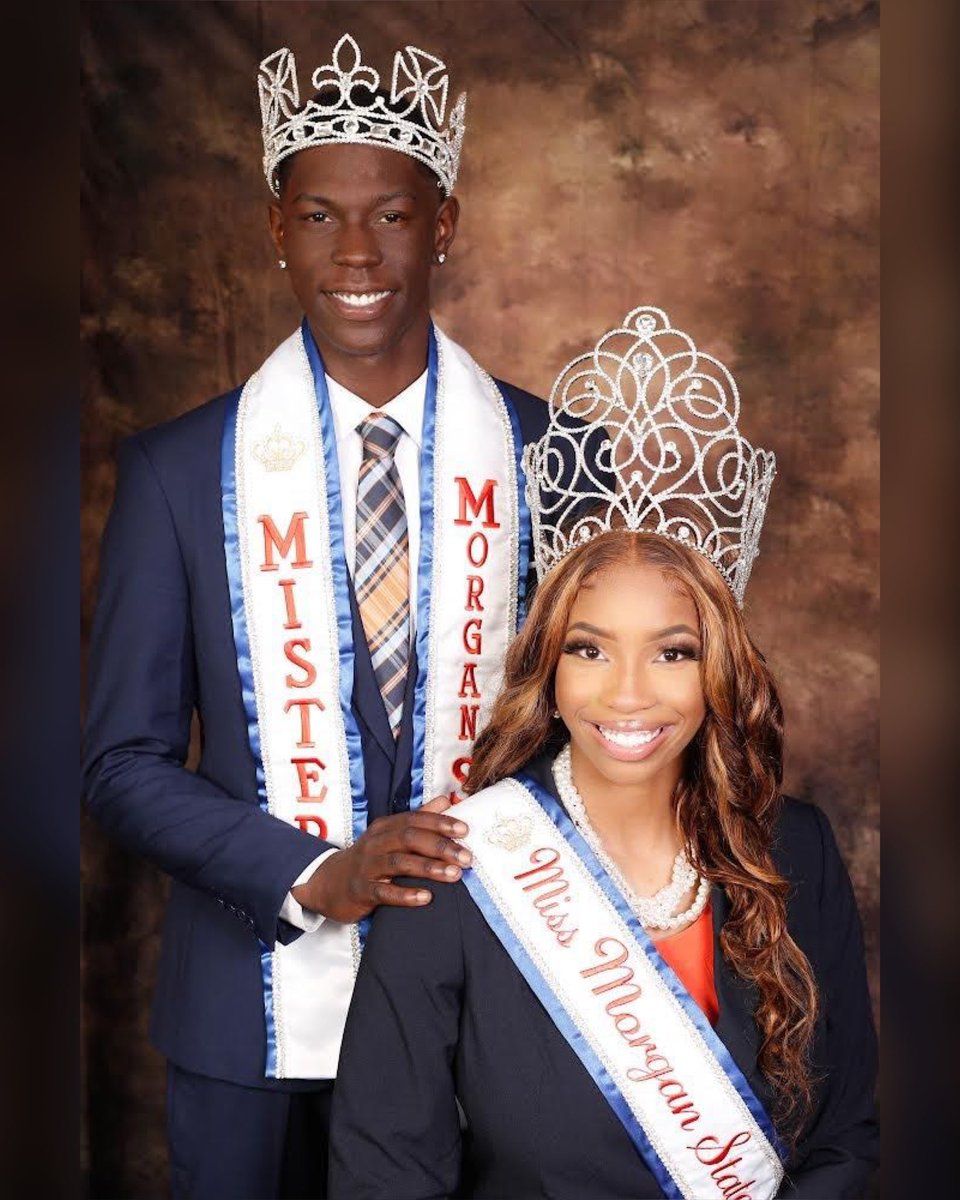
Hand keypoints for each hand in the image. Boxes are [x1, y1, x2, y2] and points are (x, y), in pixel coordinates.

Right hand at [291, 796, 470, 922]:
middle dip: (440, 846)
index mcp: (385, 827)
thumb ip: (419, 817)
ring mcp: (366, 866)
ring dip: (429, 868)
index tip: (464, 830)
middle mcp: (375, 843)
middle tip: (466, 857)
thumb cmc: (368, 858)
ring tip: (454, 875)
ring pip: (399, 863)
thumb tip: (447, 800)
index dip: (440, 823)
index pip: (414, 819)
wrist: (327, 883)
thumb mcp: (389, 835)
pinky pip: (383, 892)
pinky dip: (405, 895)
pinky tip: (426, 898)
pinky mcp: (360, 890)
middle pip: (409, 838)